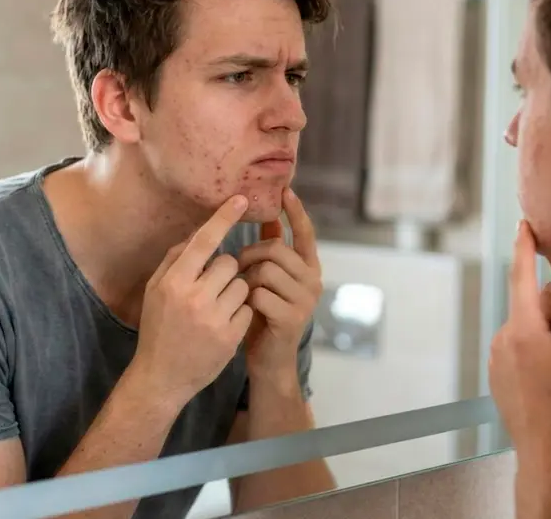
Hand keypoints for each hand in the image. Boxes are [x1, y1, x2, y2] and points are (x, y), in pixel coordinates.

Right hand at [133, 194, 253, 406]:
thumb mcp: (155, 291)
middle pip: (229, 263)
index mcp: (173, 282)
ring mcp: (214, 318)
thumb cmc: (157, 328)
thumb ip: (175, 260)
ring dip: (234, 293)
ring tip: (215, 309)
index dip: (224, 217)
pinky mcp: (230, 337)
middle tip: (210, 289)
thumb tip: (197, 234)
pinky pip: (247, 309)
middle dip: (225, 272)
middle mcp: (194, 297)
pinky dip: (239, 314)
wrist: (160, 378)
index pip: (204, 241)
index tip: (242, 199)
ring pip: (243, 285)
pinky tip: (222, 326)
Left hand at [236, 188, 321, 383]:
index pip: (305, 233)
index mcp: (309, 268)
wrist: (268, 359)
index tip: (286, 190)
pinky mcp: (292, 319)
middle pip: (276, 250)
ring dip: (245, 279)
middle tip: (236, 268)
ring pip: (266, 271)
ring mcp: (305, 301)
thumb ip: (272, 248)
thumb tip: (269, 214)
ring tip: (241, 292)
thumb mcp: (269, 278)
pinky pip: (260, 294)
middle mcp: (313, 281)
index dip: (295, 212)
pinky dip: (246, 299)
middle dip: (249, 255)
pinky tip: (245, 310)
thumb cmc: (264, 313)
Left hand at [488, 221, 550, 463]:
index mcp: (523, 329)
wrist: (549, 455)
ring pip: (530, 328)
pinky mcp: (498, 374)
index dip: (525, 247)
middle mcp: (503, 338)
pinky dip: (541, 353)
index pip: (522, 276)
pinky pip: (522, 348)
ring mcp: (497, 358)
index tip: (525, 223)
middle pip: (534, 306)